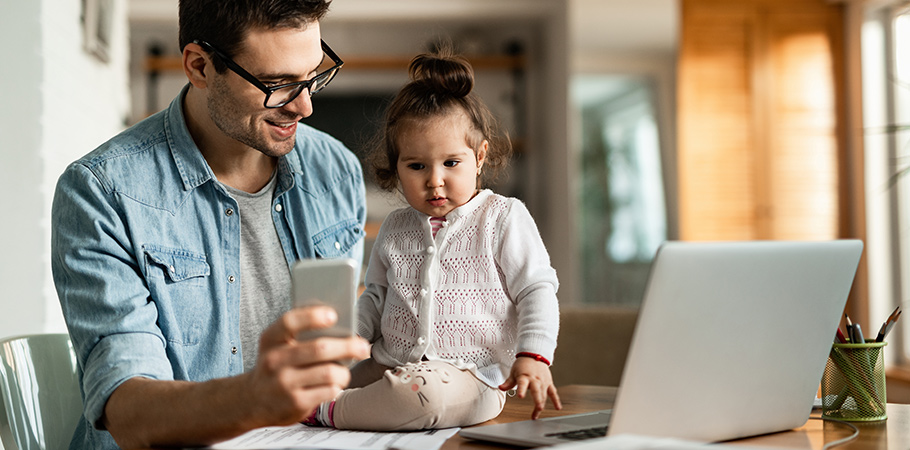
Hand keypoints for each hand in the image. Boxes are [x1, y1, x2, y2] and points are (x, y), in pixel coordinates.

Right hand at [244, 305, 369, 425]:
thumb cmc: (276, 366)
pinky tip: (334, 385)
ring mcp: (284, 383)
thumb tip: (341, 325)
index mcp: (271, 339)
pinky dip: (337, 386)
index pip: (290, 322)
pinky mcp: (295, 403)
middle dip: (347, 346)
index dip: (312, 316)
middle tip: (363, 347)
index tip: (333, 315)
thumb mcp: (278, 346)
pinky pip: (329, 391)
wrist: (252, 401)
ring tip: (345, 371)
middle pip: (319, 348)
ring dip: (344, 372)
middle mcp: (274, 360)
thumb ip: (301, 334)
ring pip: (329, 372)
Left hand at [498, 357, 561, 419]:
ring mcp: (543, 381)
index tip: (520, 396)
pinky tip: (557, 408)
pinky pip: (553, 392)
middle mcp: (535, 379)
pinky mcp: (549, 383)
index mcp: (525, 376)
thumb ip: (508, 382)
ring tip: (539, 411)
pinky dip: (556, 400)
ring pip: (544, 394)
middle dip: (538, 400)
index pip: (522, 383)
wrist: (534, 354)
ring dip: (542, 403)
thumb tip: (501, 388)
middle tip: (539, 408)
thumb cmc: (523, 364)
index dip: (521, 390)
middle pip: (537, 391)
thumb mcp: (514, 372)